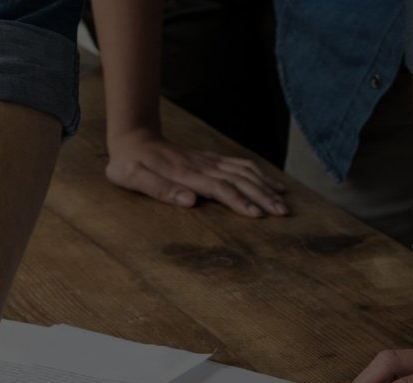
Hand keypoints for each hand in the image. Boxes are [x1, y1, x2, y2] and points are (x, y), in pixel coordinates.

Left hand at [105, 129, 287, 217]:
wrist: (133, 137)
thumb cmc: (129, 164)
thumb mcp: (133, 178)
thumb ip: (160, 189)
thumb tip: (190, 201)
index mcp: (185, 174)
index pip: (219, 188)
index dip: (239, 201)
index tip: (257, 215)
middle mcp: (202, 166)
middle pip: (239, 180)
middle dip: (262, 196)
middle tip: (283, 213)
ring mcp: (208, 161)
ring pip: (244, 171)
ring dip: (265, 186)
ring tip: (284, 202)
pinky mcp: (211, 159)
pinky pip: (240, 165)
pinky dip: (260, 174)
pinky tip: (273, 184)